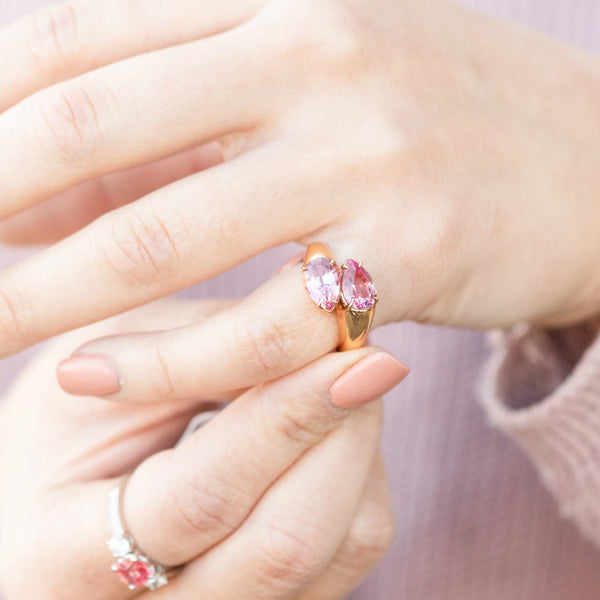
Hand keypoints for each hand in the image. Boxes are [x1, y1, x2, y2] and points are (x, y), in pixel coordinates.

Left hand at [0, 0, 597, 376]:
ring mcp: (366, 158)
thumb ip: (182, 111)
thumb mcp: (305, 78)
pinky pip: (256, 327)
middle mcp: (315, 58)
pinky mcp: (410, 256)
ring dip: (46, 297)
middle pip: (93, 131)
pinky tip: (89, 375)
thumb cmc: (426, 111)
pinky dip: (165, 360)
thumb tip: (52, 174)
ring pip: (164, 240)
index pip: (75, 43)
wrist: (573, 156)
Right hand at [0, 299, 408, 598]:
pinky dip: (358, 477)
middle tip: (361, 352)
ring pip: (339, 551)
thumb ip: (194, 355)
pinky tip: (329, 429)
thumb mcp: (100, 374)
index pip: (200, 497)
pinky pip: (351, 549)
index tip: (349, 355)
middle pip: (285, 542)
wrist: (59, 502)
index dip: (283, 420)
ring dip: (356, 450)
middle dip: (339, 432)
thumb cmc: (68, 429)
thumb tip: (312, 327)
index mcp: (60, 559)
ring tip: (337, 381)